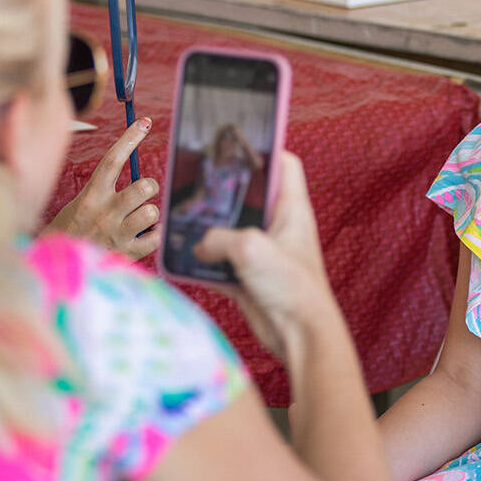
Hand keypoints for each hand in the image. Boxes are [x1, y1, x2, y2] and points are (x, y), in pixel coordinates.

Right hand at [43, 118, 160, 259]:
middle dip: (150, 186)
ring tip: (140, 219)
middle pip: (143, 186)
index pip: (112, 160)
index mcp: (91, 196)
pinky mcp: (126, 254)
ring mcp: (116, 234)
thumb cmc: (72, 230)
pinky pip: (156, 237)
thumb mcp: (80, 203)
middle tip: (144, 193)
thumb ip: (103, 189)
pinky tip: (143, 236)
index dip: (130, 138)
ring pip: (152, 211)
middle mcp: (104, 213)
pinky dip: (155, 234)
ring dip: (151, 213)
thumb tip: (129, 168)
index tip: (144, 123)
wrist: (58, 267)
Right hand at [193, 152, 337, 361]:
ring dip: (206, 231)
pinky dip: (202, 263)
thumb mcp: (250, 248)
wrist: (300, 337)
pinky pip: (219, 263)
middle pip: (247, 197)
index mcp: (291, 209)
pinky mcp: (249, 278)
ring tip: (179, 221)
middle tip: (194, 183)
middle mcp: (278, 228)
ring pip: (228, 232)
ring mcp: (263, 253)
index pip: (284, 164)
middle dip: (221, 193)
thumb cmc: (291, 287)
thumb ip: (218, 237)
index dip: (264, 149)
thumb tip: (199, 246)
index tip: (237, 143)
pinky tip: (182, 259)